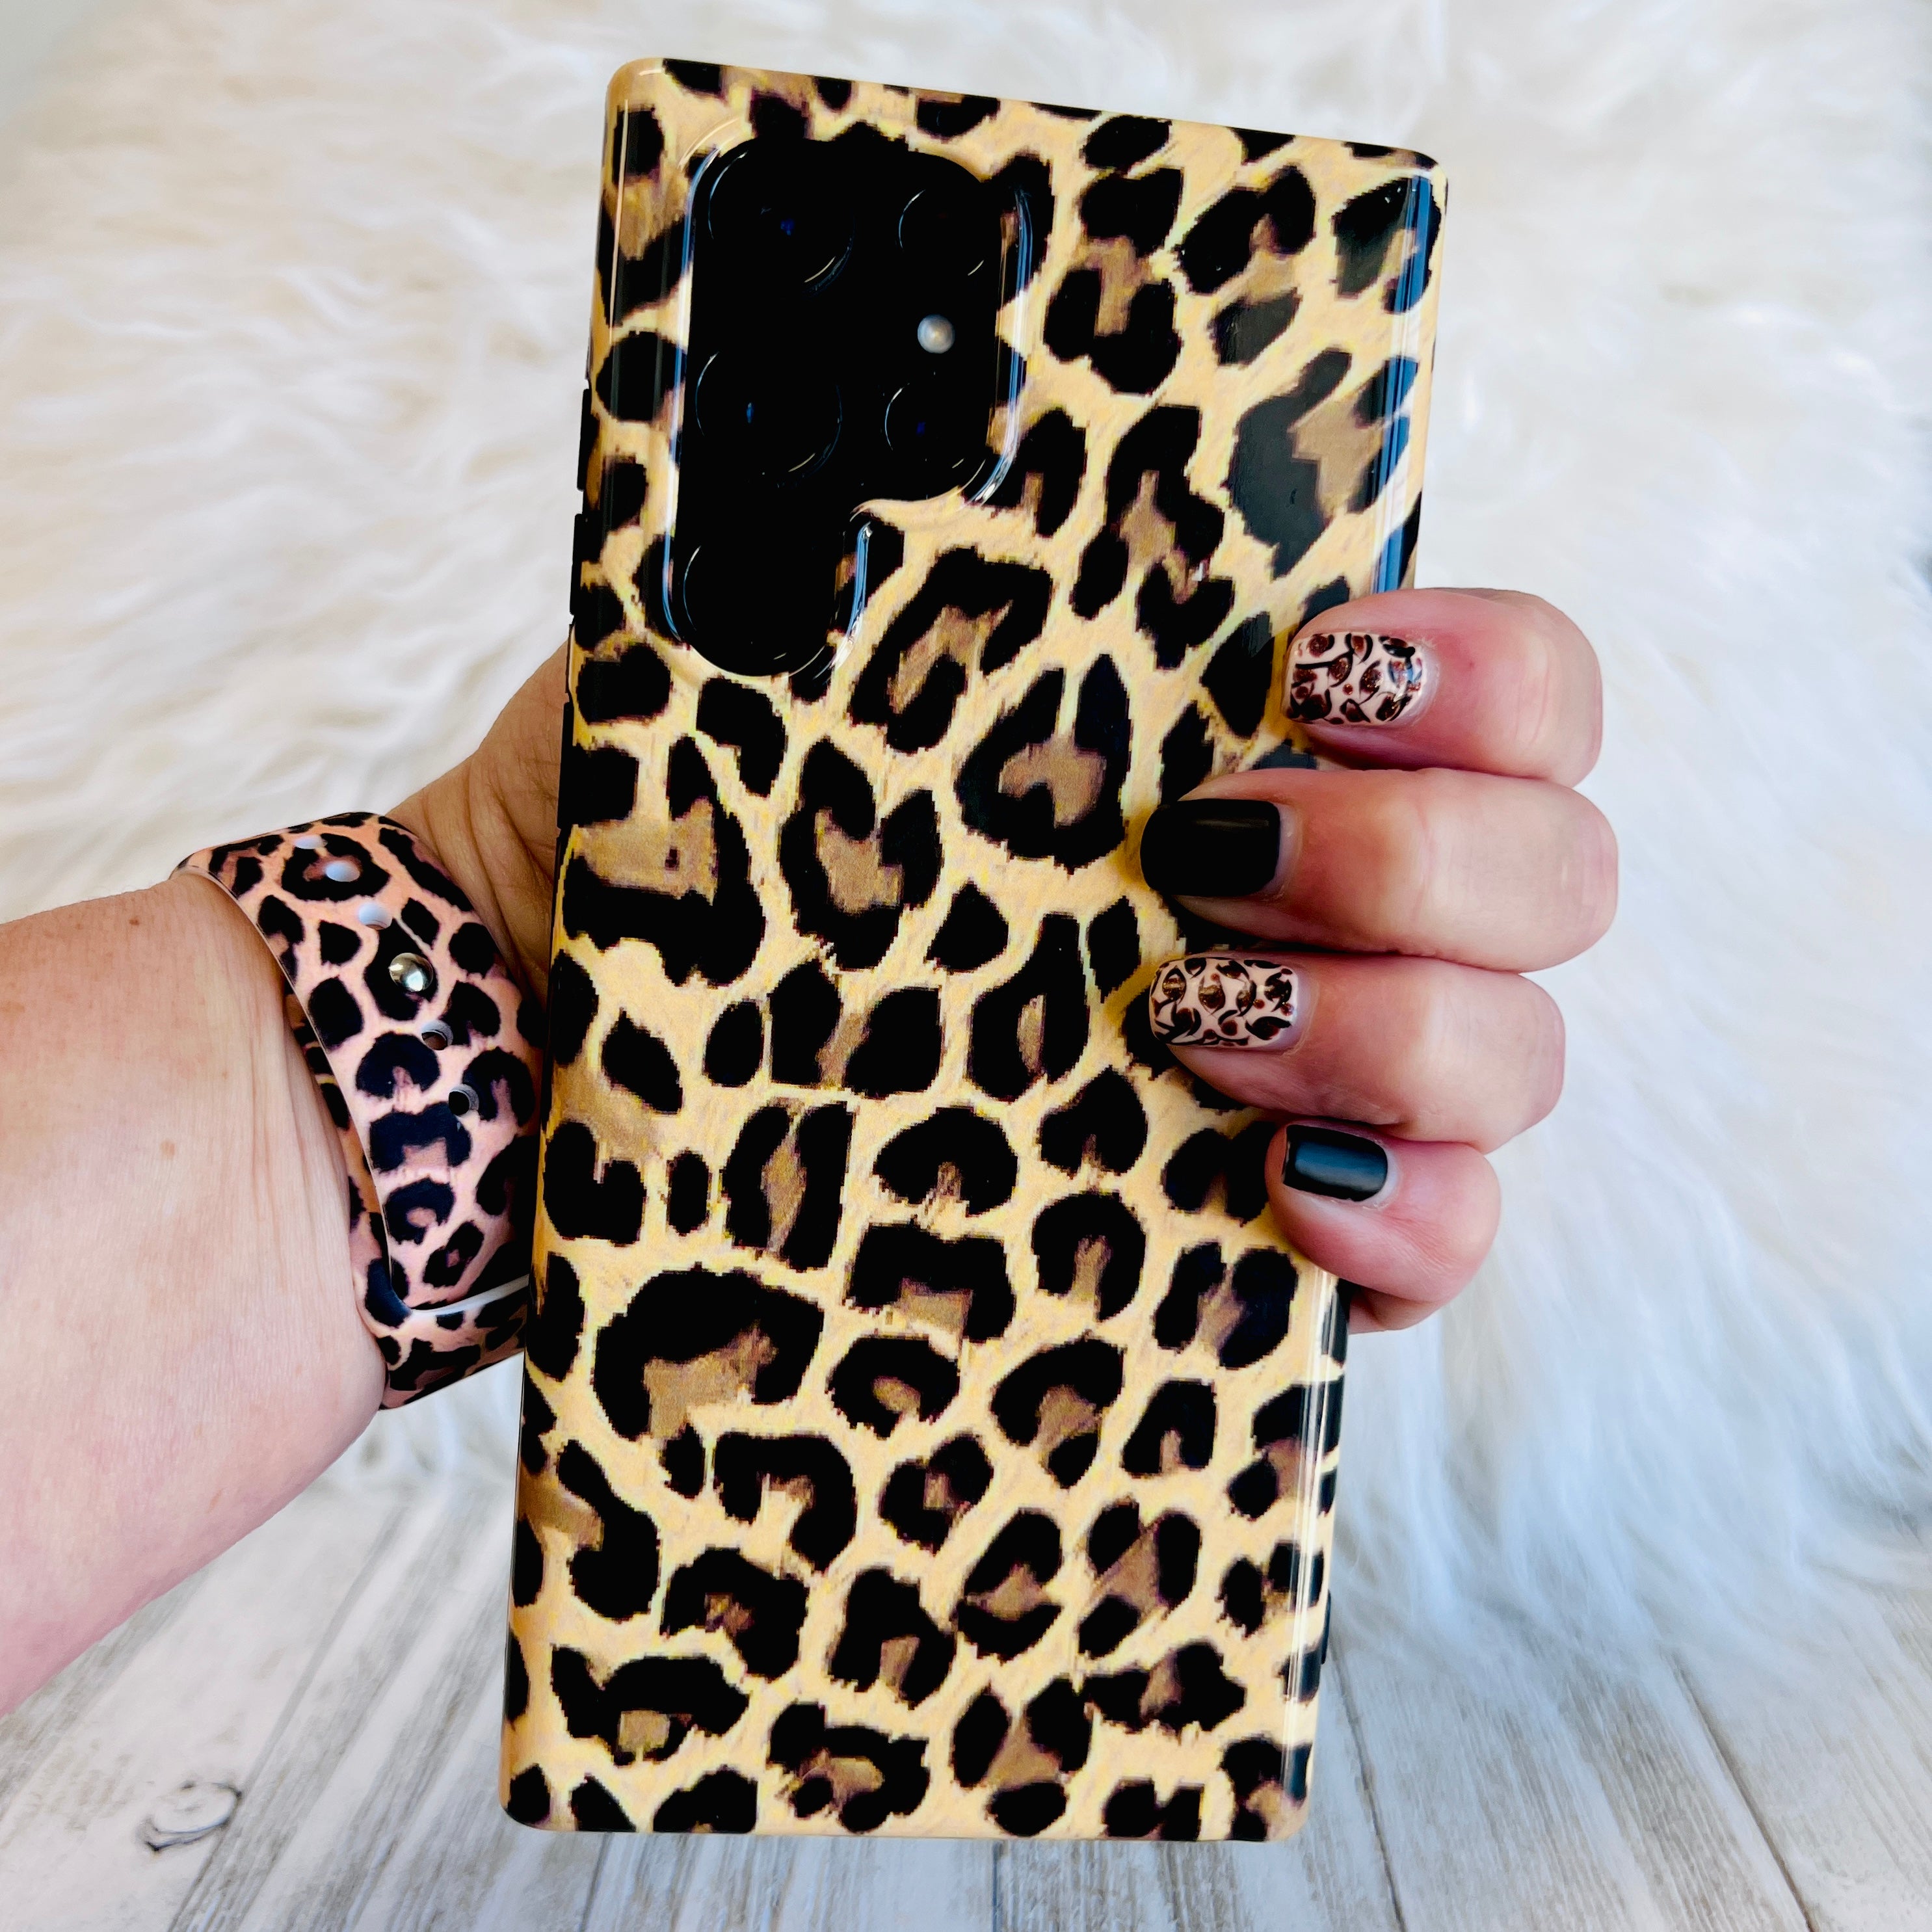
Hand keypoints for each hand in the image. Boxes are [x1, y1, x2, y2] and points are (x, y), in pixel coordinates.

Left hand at [412, 589, 1613, 1337]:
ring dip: (1392, 1031)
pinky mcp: (1240, 1243)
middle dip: (1423, 858)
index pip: (1502, 681)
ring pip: (1515, 1060)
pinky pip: (1438, 1249)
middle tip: (1206, 855)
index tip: (1318, 673)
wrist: (522, 1043)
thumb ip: (893, 518)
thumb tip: (972, 383)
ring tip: (1179, 1013)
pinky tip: (1281, 1191)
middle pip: (1554, 871)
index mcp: (1227, 734)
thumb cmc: (648, 827)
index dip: (1482, 669)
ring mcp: (1291, 1079)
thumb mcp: (753, 638)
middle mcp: (1304, 902)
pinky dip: (1405, 1227)